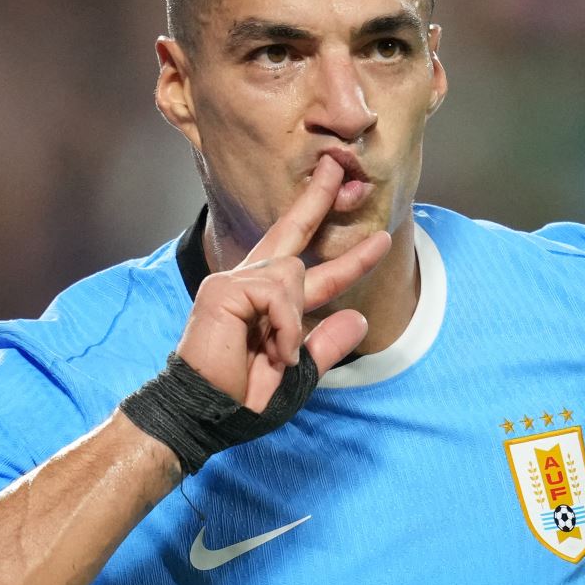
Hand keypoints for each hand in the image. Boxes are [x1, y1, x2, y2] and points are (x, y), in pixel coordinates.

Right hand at [176, 156, 391, 408]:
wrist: (204, 415)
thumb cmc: (242, 399)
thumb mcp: (298, 375)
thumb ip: (324, 345)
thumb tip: (358, 318)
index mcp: (266, 304)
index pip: (311, 272)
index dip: (349, 259)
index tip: (380, 240)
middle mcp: (248, 284)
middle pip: (291, 231)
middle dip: (318, 200)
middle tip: (340, 169)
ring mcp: (232, 283)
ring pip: (291, 274)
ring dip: (293, 321)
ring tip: (280, 355)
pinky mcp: (223, 290)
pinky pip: (276, 293)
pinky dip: (285, 326)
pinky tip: (275, 350)